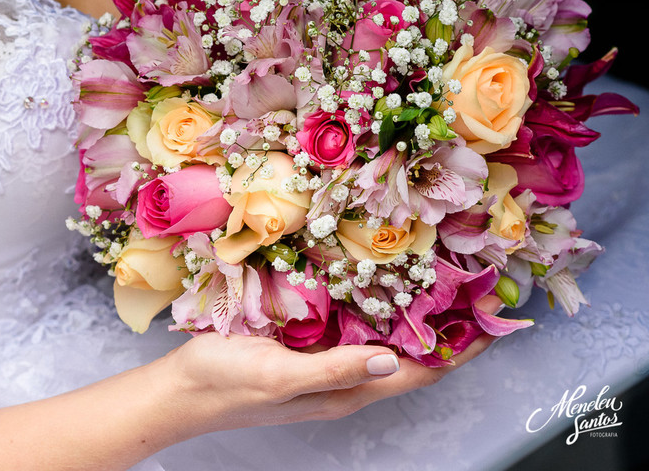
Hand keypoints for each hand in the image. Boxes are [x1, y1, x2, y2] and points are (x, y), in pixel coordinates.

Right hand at [165, 295, 500, 433]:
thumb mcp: (280, 375)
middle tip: (471, 286)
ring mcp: (322, 363)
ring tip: (437, 277)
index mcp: (344, 391)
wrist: (178, 389)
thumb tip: (392, 359)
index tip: (491, 319)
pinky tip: (371, 281)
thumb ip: (335, 368)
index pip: (417, 372)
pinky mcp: (301, 346)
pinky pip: (349, 326)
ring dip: (410, 314)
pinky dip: (371, 306)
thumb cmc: (224, 385)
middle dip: (443, 327)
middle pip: (407, 356)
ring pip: (380, 340)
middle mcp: (342, 379)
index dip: (458, 349)